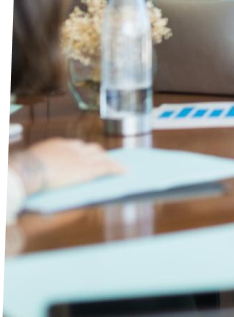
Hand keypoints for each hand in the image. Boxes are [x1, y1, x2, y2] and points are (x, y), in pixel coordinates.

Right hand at [10, 139, 125, 194]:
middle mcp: (74, 148)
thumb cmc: (26, 168)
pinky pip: (107, 168)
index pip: (77, 145)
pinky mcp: (88, 170)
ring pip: (102, 157)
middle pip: (92, 149)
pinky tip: (124, 172)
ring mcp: (82, 159)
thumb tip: (41, 170)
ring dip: (110, 161)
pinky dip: (117, 169)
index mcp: (59, 144)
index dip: (84, 151)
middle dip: (99, 154)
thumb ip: (42, 163)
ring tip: (117, 166)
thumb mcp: (33, 161)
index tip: (87, 154)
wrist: (29, 170)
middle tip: (104, 160)